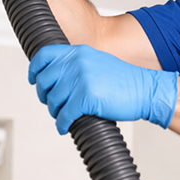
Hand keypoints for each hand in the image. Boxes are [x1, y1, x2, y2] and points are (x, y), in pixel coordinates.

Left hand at [28, 45, 178, 134]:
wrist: (145, 90)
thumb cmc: (124, 81)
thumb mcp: (98, 62)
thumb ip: (77, 65)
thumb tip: (56, 78)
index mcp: (79, 52)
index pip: (45, 56)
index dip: (35, 70)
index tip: (34, 79)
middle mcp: (78, 62)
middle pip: (45, 81)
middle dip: (46, 96)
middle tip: (53, 104)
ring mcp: (82, 79)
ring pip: (53, 100)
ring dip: (56, 112)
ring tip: (63, 115)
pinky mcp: (87, 97)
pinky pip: (65, 114)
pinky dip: (62, 124)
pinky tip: (66, 126)